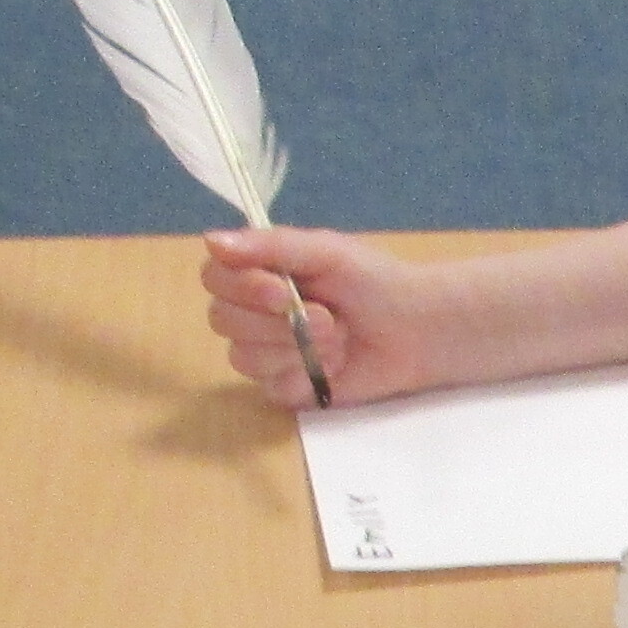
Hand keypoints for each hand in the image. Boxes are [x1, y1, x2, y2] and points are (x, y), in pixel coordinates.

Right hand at [198, 226, 438, 406]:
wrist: (418, 330)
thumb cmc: (374, 282)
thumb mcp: (327, 251)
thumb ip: (271, 246)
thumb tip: (210, 239)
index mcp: (258, 272)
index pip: (213, 278)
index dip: (240, 288)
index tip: (281, 291)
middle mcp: (253, 312)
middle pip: (221, 320)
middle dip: (278, 322)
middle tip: (329, 318)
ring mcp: (267, 353)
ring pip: (244, 357)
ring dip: (296, 348)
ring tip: (338, 340)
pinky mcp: (287, 388)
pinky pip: (272, 387)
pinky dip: (305, 376)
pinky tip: (334, 368)